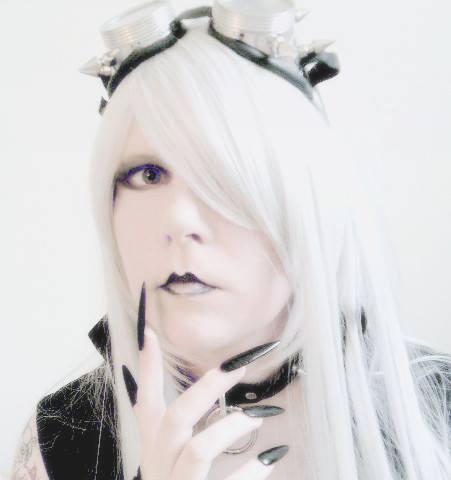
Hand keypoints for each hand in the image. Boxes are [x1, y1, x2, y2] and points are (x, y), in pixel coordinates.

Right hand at [122, 282, 288, 479]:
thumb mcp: (167, 454)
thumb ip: (180, 426)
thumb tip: (208, 392)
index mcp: (154, 444)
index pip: (146, 399)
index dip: (148, 366)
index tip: (151, 331)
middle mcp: (160, 461)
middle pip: (177, 415)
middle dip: (209, 386)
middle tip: (240, 363)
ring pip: (198, 450)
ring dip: (231, 427)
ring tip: (260, 415)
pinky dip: (250, 471)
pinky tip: (270, 457)